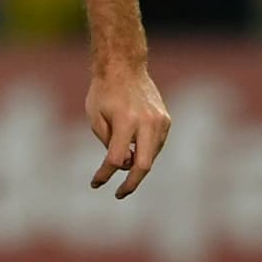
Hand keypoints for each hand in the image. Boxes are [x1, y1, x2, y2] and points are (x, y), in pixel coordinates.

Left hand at [86, 65, 170, 198]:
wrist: (124, 67)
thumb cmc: (104, 92)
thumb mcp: (95, 117)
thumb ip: (107, 143)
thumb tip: (124, 164)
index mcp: (125, 121)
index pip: (115, 159)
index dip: (104, 175)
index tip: (95, 183)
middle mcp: (146, 122)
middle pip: (143, 165)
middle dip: (131, 184)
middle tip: (119, 194)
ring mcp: (160, 122)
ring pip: (150, 156)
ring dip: (135, 164)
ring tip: (120, 157)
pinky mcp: (166, 121)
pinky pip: (155, 145)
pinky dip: (143, 151)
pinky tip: (132, 145)